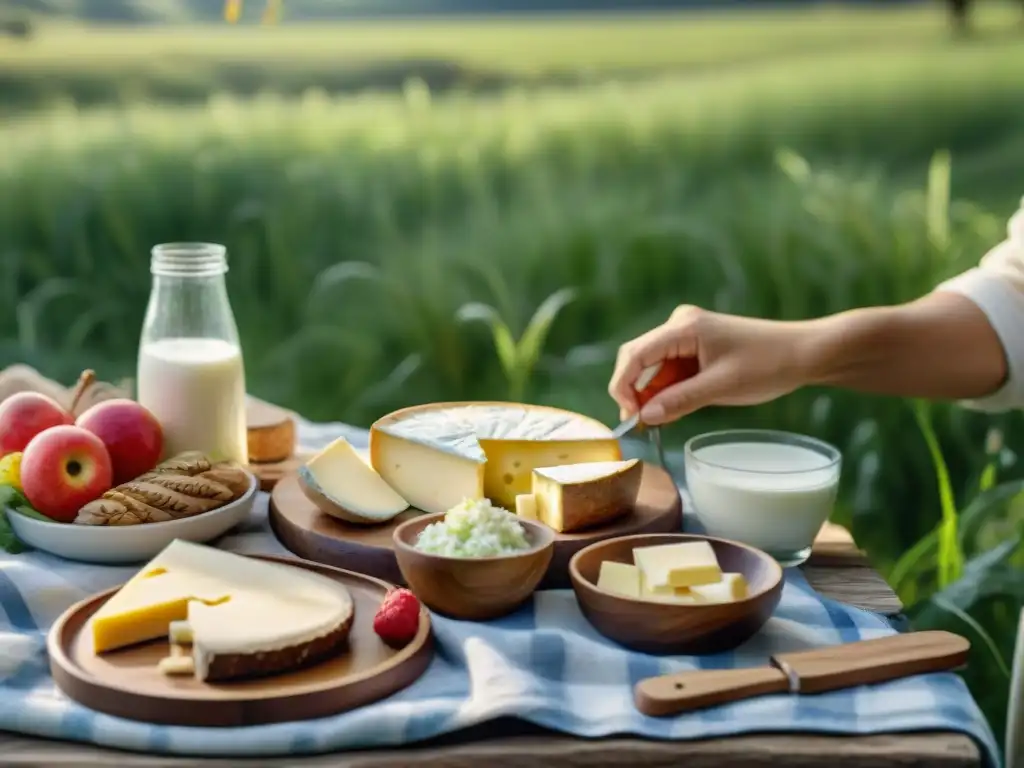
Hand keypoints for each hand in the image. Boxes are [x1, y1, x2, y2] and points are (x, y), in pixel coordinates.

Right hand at [608, 305, 809, 425]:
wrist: (803, 353)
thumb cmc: (767, 364)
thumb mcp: (721, 387)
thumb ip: (680, 401)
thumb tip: (645, 416)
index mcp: (683, 327)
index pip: (635, 355)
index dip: (623, 386)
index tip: (628, 417)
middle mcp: (679, 326)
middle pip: (637, 358)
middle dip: (632, 391)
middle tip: (637, 425)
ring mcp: (687, 336)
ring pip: (652, 367)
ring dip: (650, 394)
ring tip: (655, 422)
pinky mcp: (695, 348)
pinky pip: (669, 370)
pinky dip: (666, 391)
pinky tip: (670, 410)